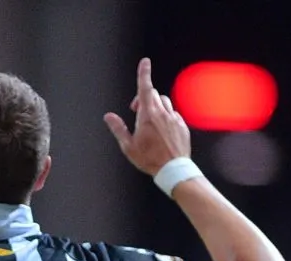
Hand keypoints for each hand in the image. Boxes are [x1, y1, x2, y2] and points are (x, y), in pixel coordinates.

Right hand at [104, 58, 190, 175]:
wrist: (173, 169)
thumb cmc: (149, 159)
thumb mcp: (128, 146)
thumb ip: (118, 128)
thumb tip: (108, 116)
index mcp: (147, 116)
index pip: (145, 88)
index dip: (144, 73)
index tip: (145, 62)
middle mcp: (162, 113)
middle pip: (153, 94)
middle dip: (144, 97)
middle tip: (136, 111)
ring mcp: (174, 118)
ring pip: (165, 102)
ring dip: (156, 105)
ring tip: (150, 120)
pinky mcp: (182, 125)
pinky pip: (173, 114)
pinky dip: (166, 116)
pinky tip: (162, 130)